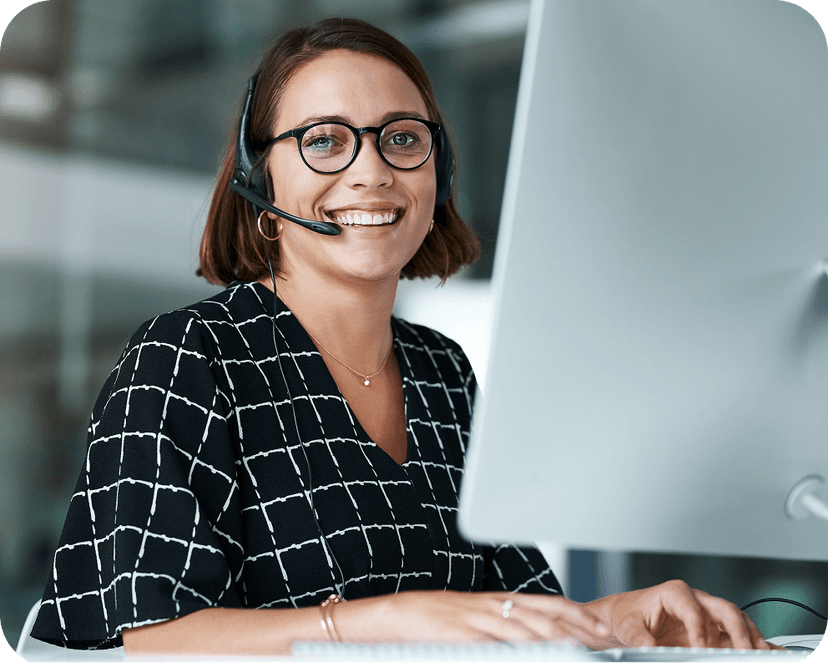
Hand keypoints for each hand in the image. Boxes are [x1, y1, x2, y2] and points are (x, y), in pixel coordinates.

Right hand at [337, 590, 612, 645]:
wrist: (387, 617)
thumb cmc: (424, 622)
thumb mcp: (466, 621)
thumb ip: (495, 627)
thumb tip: (521, 641)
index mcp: (493, 600)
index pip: (545, 604)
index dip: (577, 615)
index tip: (602, 628)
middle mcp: (491, 605)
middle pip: (546, 614)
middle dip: (580, 628)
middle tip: (608, 642)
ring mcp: (478, 617)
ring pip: (529, 625)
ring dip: (561, 638)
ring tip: (586, 650)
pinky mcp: (463, 632)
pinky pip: (499, 639)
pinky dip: (524, 646)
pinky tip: (541, 653)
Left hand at [584, 580, 772, 649]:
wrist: (628, 615)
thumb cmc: (628, 616)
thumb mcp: (626, 626)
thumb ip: (638, 638)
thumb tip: (650, 649)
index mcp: (675, 593)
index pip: (694, 612)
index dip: (701, 633)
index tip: (703, 652)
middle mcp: (696, 599)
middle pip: (725, 610)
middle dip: (739, 632)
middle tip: (746, 654)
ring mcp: (708, 614)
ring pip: (737, 621)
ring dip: (753, 638)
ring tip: (766, 656)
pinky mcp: (713, 628)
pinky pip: (737, 633)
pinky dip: (754, 642)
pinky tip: (769, 653)